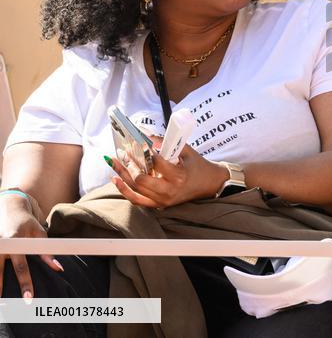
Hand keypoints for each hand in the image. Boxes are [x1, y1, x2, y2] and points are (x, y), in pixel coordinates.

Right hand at [0, 192, 63, 299]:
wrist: (8, 206)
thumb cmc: (27, 222)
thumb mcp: (39, 233)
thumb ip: (46, 251)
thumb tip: (58, 268)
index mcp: (15, 242)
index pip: (21, 268)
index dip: (25, 283)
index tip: (29, 298)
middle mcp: (1, 246)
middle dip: (1, 291)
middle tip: (7, 308)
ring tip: (0, 302)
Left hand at [107, 139, 228, 208]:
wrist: (209, 185)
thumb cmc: (198, 166)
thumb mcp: (187, 151)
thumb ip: (166, 143)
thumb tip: (146, 135)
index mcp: (179, 176)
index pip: (156, 163)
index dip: (145, 151)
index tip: (137, 142)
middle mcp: (169, 190)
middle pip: (141, 179)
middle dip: (128, 164)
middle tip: (121, 152)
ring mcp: (162, 200)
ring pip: (135, 189)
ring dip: (122, 174)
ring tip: (113, 161)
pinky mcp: (158, 204)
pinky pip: (136, 200)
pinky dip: (124, 190)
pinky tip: (115, 179)